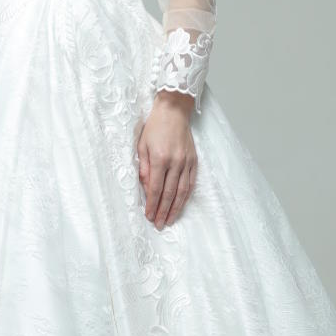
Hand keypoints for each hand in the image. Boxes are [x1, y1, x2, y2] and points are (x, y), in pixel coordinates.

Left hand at [136, 92, 197, 229]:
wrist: (173, 111)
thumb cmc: (155, 127)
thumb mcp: (142, 145)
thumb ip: (144, 167)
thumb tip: (145, 186)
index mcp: (160, 158)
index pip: (155, 188)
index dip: (152, 204)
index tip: (149, 216)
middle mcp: (175, 162)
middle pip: (169, 193)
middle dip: (163, 211)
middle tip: (159, 224)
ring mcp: (186, 162)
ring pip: (182, 191)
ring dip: (176, 208)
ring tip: (170, 220)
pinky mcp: (194, 161)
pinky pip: (191, 182)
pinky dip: (186, 196)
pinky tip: (181, 204)